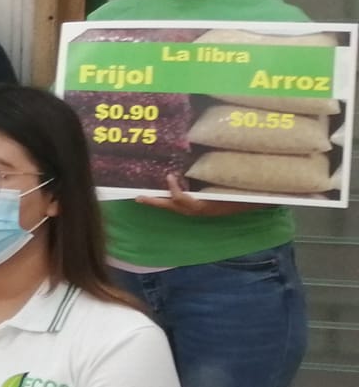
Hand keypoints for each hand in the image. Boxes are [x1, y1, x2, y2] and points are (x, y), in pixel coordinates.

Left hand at [134, 173, 257, 216]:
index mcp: (202, 207)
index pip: (181, 199)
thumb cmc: (240, 195)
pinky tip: (161, 194)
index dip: (173, 189)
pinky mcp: (195, 210)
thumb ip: (218, 182)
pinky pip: (178, 206)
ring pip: (172, 207)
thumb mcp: (230, 189)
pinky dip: (168, 199)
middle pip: (170, 206)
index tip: (169, 176)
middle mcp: (195, 211)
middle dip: (153, 202)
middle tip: (137, 198)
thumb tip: (205, 173)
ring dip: (158, 201)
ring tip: (142, 197)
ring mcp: (194, 212)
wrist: (248, 206)